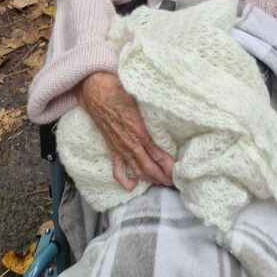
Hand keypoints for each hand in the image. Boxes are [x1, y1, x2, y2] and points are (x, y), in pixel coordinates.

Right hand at [79, 72, 174, 190]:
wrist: (97, 94)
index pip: (157, 153)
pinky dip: (125, 180)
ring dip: (150, 179)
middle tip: (175, 183)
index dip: (168, 164)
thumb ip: (155, 108)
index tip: (178, 171)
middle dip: (163, 177)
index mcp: (140, 130)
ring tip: (162, 183)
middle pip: (149, 166)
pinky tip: (133, 185)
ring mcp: (121, 149)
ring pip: (137, 170)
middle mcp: (131, 143)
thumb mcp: (142, 98)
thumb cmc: (121, 91)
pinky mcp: (112, 150)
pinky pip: (118, 170)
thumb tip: (172, 108)